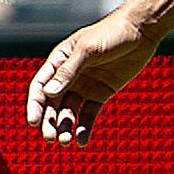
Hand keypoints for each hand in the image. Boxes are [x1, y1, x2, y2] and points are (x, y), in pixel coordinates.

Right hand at [25, 8, 162, 145]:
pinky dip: (84, 128)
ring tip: (66, 142)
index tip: (33, 122)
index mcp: (59, 60)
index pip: (40, 86)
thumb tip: (48, 93)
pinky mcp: (100, 94)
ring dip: (65, 127)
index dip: (35, 105)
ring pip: (69, 112)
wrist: (140, 31)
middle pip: (52, 103)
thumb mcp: (88, 50)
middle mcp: (69, 75)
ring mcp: (84, 86)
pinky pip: (88, 115)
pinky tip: (82, 142)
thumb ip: (68, 71)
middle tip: (50, 138)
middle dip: (49, 122)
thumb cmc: (111, 33)